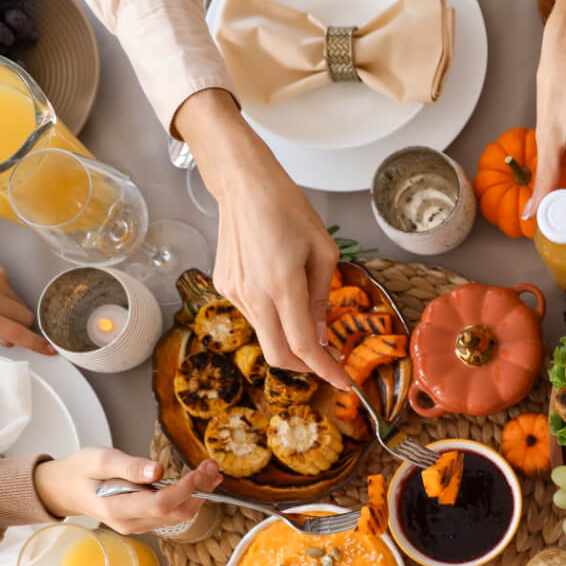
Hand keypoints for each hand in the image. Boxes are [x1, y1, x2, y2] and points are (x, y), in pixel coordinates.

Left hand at [0, 245, 54, 354]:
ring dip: (12, 311)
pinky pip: (14, 291)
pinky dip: (5, 297)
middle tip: (6, 327)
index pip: (14, 332)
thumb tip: (7, 340)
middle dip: (20, 326)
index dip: (35, 343)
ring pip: (22, 305)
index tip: (48, 349)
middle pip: (25, 318)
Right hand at [33, 450, 220, 534]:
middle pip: (175, 513)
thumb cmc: (80, 471)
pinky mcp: (144, 521)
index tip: (200, 471)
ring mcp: (138, 525)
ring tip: (211, 471)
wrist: (64, 489)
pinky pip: (173, 514)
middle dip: (199, 490)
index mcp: (115, 508)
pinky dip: (190, 498)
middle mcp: (130, 523)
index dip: (184, 489)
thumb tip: (157, 471)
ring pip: (179, 516)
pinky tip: (200, 481)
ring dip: (199, 494)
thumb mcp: (99, 459)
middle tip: (212, 466)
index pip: (159, 504)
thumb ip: (129, 466)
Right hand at [174, 90, 348, 389]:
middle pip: (277, 354)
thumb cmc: (288, 209)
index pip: (303, 346)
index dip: (325, 370)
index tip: (342, 382)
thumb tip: (320, 336)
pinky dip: (273, 317)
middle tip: (328, 362)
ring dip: (289, 339)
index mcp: (281, 285)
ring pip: (264, 335)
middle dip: (305, 367)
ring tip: (308, 316)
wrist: (243, 184)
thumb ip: (320, 298)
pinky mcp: (223, 285)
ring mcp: (233, 292)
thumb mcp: (323, 252)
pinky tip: (282, 292)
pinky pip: (252, 314)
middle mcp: (251, 294)